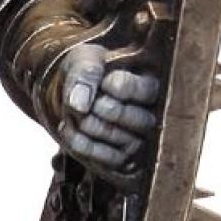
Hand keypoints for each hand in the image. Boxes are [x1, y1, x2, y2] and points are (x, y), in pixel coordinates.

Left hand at [55, 44, 158, 171]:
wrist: (76, 99)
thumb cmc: (88, 75)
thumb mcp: (84, 60)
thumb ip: (84, 74)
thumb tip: (79, 105)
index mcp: (150, 86)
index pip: (142, 89)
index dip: (115, 85)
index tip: (104, 81)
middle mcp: (150, 117)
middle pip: (120, 113)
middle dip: (93, 104)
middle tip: (86, 98)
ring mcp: (138, 142)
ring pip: (106, 133)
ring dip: (80, 121)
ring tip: (76, 111)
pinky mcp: (121, 161)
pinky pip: (97, 156)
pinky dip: (75, 141)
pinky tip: (70, 127)